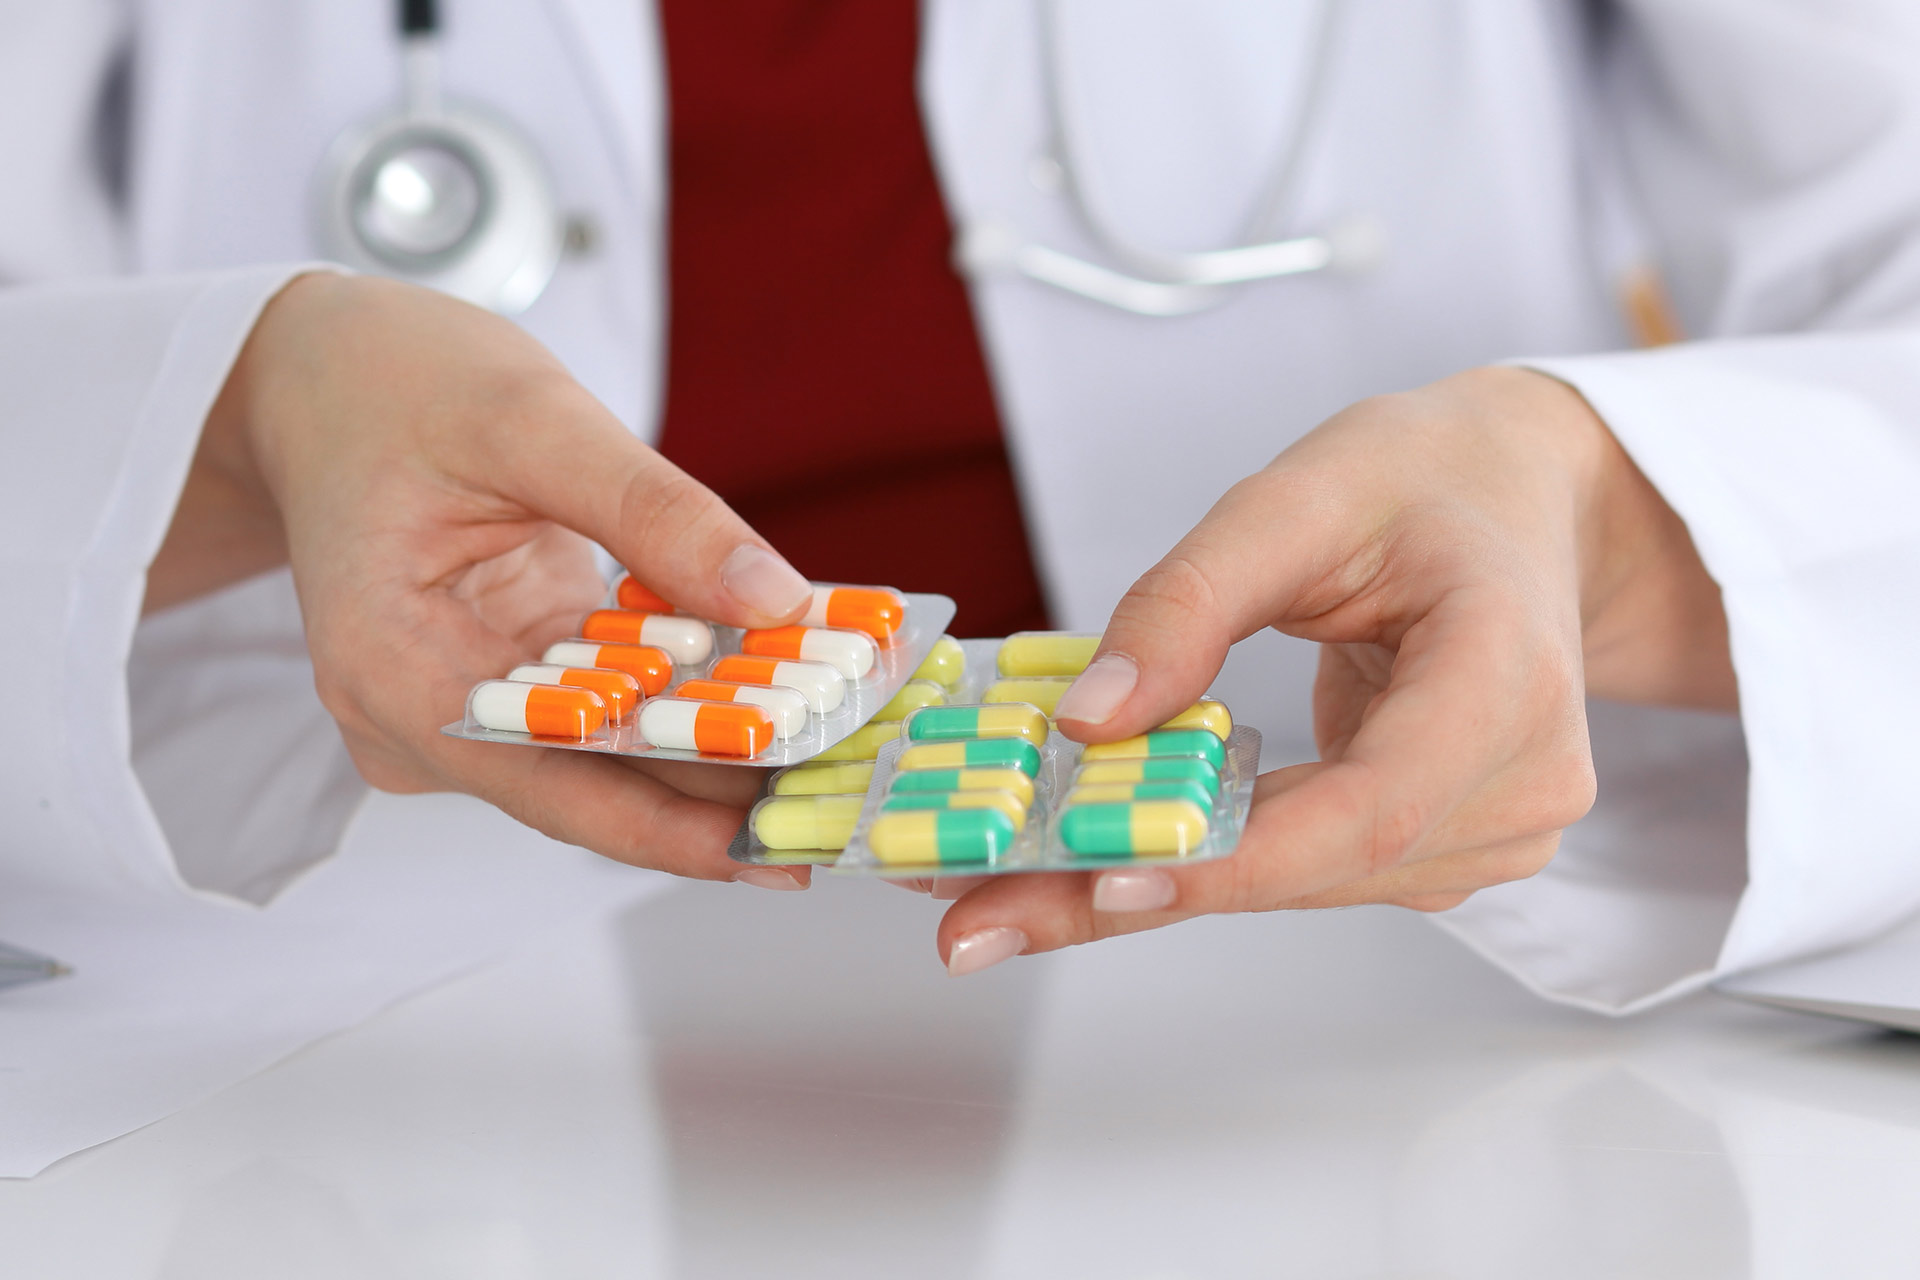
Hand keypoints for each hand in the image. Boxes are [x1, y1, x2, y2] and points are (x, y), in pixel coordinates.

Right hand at [150, 273, 816, 887]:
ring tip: (838, 748)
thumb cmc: (395, 379)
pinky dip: (684, 695)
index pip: (550, 787)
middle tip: (845, 794)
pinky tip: (777, 692)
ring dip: (715, 744)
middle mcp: (415, 714)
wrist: (319, 367)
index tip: (780, 849)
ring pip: (604, 751)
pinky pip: (603, 706)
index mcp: (389, 670)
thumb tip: (776, 600)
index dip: (672, 829)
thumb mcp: (533, 421)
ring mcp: (456, 702)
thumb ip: (655, 512)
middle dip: (719, 789)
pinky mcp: (499, 677)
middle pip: (587, 781)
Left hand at [933, 366, 1735, 973]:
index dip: (1237, 858)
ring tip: (999, 895)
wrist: (1516, 501)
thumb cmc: (1423, 481)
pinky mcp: (1438, 845)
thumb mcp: (1296, 498)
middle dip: (1134, 890)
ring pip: (1294, 884)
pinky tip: (1090, 863)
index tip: (1101, 878)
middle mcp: (1519, 782)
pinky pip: (1299, 868)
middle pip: (1313, 867)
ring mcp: (1490, 829)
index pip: (1373, 806)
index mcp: (1508, 678)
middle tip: (975, 915)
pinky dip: (1195, 862)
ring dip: (1147, 887)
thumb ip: (1188, 603)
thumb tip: (1086, 724)